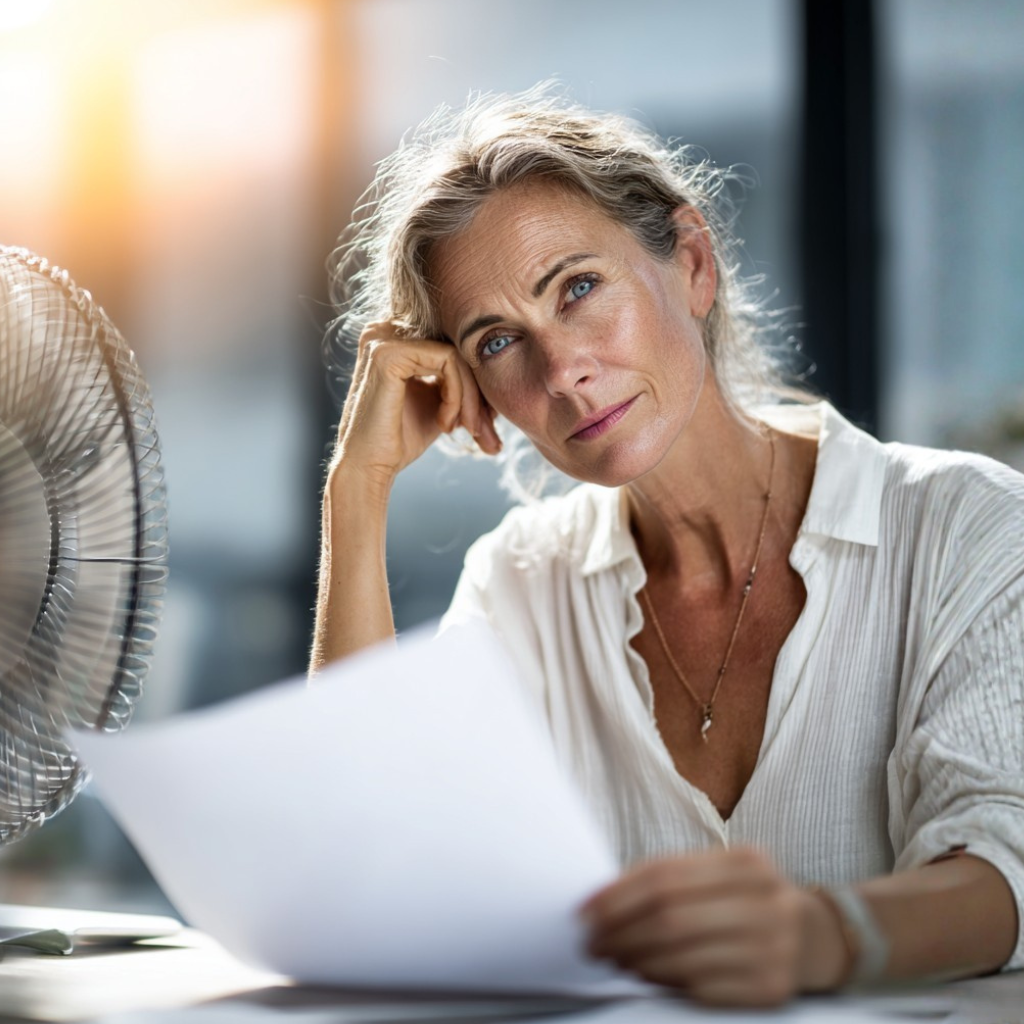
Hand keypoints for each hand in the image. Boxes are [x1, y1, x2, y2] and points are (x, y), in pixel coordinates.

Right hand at [332, 320, 501, 489]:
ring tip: (467, 430)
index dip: (476, 379)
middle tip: (486, 431)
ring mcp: (384, 336)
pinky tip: (445, 424)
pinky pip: (448, 362)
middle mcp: (386, 328)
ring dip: (471, 398)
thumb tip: (499, 368)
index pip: (452, 342)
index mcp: (394, 335)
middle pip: (457, 345)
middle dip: (479, 391)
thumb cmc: (401, 438)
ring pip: (457, 354)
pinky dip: (458, 396)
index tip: (486, 420)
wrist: (370, 467)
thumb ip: (460, 378)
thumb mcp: (439, 400)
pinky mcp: (389, 352)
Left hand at [581, 848, 844, 1006]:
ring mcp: (773, 946)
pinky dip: (663, 980)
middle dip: (620, 931)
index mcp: (747, 862)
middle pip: (670, 916)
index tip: (584, 911)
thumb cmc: (747, 901)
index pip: (665, 876)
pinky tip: (644, 974)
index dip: (617, 895)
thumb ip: (671, 880)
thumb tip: (603, 902)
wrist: (816, 937)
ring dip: (635, 959)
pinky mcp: (771, 988)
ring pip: (682, 954)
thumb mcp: (720, 875)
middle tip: (591, 941)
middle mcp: (765, 900)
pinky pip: (701, 987)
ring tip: (612, 957)